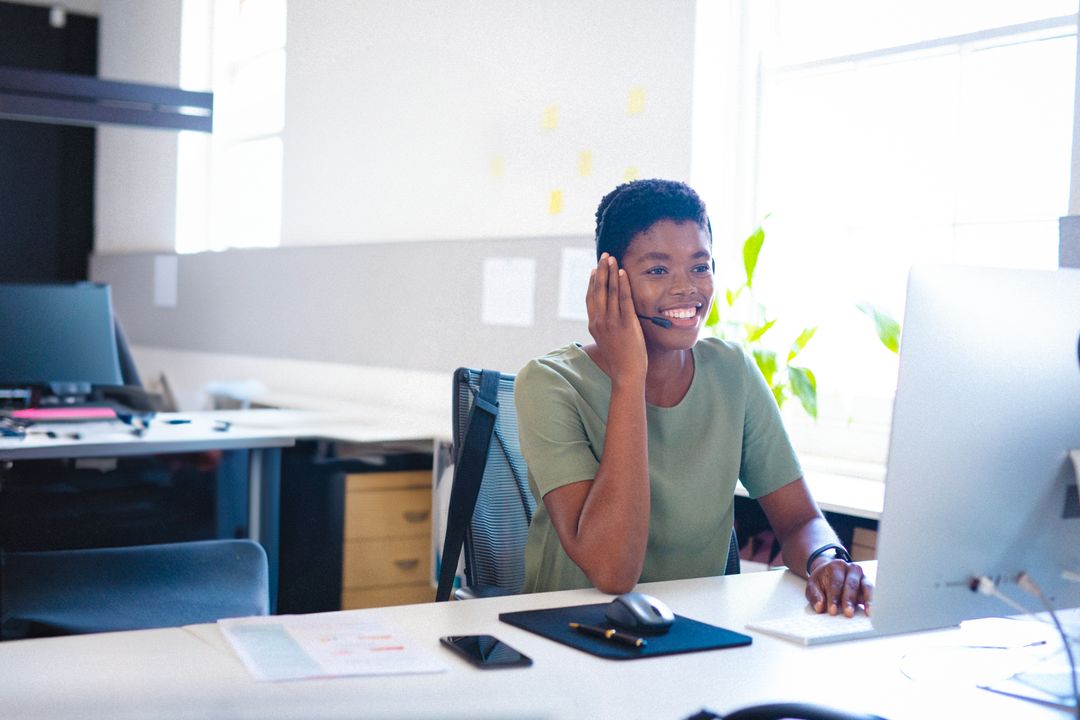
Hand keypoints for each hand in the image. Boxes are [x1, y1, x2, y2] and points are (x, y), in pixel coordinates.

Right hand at [586, 253, 646, 380]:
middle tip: (604, 256)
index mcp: (594, 325)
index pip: (590, 298)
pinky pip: (623, 299)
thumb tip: (605, 317)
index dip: (592, 282)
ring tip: (612, 259)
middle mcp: (599, 321)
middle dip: (601, 271)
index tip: (595, 270)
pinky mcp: (626, 323)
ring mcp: (612, 322)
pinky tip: (623, 273)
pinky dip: (622, 284)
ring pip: (610, 291)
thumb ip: (604, 327)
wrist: (627, 373)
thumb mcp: (606, 341)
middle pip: (598, 290)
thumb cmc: (619, 359)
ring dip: (611, 272)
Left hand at [805, 559, 872, 616]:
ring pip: (866, 587)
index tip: (832, 611)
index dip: (834, 598)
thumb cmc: (821, 581)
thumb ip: (815, 596)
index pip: (836, 583)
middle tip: (848, 613)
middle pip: (851, 584)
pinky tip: (872, 612)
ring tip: (868, 613)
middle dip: (849, 600)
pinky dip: (873, 602)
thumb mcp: (813, 586)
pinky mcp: (868, 586)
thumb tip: (820, 607)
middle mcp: (852, 569)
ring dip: (867, 600)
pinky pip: (873, 593)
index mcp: (836, 566)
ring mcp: (862, 577)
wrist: (830, 573)